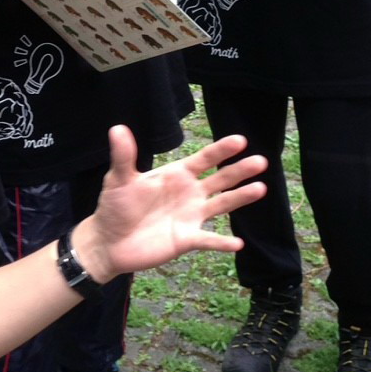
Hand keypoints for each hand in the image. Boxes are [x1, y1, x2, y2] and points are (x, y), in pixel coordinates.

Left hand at [74, 127, 266, 283]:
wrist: (108, 242)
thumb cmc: (114, 207)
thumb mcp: (119, 179)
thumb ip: (124, 156)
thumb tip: (118, 128)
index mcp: (177, 175)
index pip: (204, 159)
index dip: (221, 150)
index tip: (240, 140)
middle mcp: (189, 193)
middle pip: (220, 179)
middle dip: (240, 170)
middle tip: (262, 161)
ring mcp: (191, 216)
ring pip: (222, 205)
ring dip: (241, 198)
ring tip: (261, 189)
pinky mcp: (187, 240)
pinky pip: (209, 240)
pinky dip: (223, 243)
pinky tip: (238, 243)